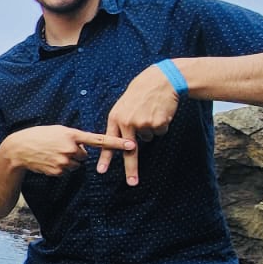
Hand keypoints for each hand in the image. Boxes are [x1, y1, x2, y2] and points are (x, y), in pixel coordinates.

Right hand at [4, 125, 135, 176]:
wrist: (19, 149)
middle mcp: (70, 148)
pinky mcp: (59, 171)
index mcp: (71, 134)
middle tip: (59, 147)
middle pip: (84, 155)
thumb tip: (85, 150)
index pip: (99, 139)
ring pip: (76, 164)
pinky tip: (49, 161)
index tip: (131, 145)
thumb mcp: (58, 130)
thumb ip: (74, 137)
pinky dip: (60, 167)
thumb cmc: (39, 136)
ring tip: (52, 154)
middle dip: (75, 152)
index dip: (116, 143)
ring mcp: (64, 161)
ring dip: (68, 160)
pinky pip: (67, 171)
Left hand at [98, 66, 180, 184]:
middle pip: (129, 151)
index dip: (106, 157)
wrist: (160, 80)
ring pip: (148, 138)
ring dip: (151, 128)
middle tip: (132, 183)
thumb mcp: (124, 106)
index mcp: (116, 118)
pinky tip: (160, 112)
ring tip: (150, 111)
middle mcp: (127, 122)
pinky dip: (161, 124)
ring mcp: (142, 123)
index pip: (109, 141)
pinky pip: (160, 132)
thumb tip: (126, 144)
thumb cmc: (140, 94)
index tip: (101, 171)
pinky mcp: (157, 123)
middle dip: (131, 168)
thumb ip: (121, 124)